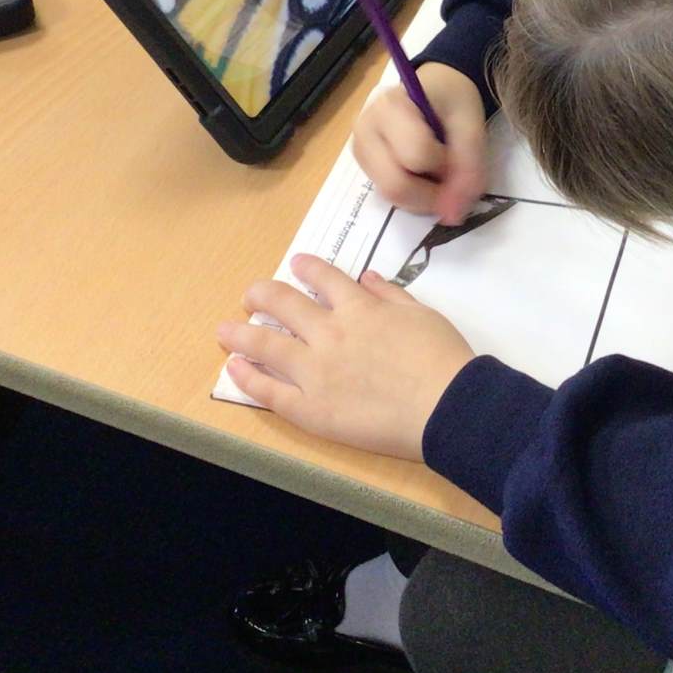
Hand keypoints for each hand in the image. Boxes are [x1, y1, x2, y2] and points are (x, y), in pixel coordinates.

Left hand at [219, 255, 475, 459]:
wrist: (447, 407)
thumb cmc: (442, 359)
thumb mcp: (423, 314)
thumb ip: (391, 294)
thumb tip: (367, 278)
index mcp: (359, 308)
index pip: (324, 278)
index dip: (307, 267)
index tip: (297, 263)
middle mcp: (330, 333)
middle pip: (284, 305)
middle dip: (263, 295)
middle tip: (251, 296)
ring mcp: (316, 371)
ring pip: (267, 345)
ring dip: (241, 334)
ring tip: (225, 329)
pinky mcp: (311, 409)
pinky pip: (271, 391)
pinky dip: (249, 378)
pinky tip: (234, 368)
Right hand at [352, 64, 486, 224]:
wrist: (436, 88)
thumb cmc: (452, 100)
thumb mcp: (472, 125)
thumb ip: (469, 169)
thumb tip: (454, 215)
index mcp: (390, 106)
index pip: (416, 155)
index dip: (444, 166)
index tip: (456, 154)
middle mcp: (365, 129)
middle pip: (394, 184)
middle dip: (430, 194)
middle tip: (450, 181)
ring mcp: (360, 150)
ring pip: (390, 195)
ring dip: (422, 198)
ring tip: (437, 173)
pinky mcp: (363, 166)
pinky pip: (388, 196)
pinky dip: (413, 196)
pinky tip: (423, 175)